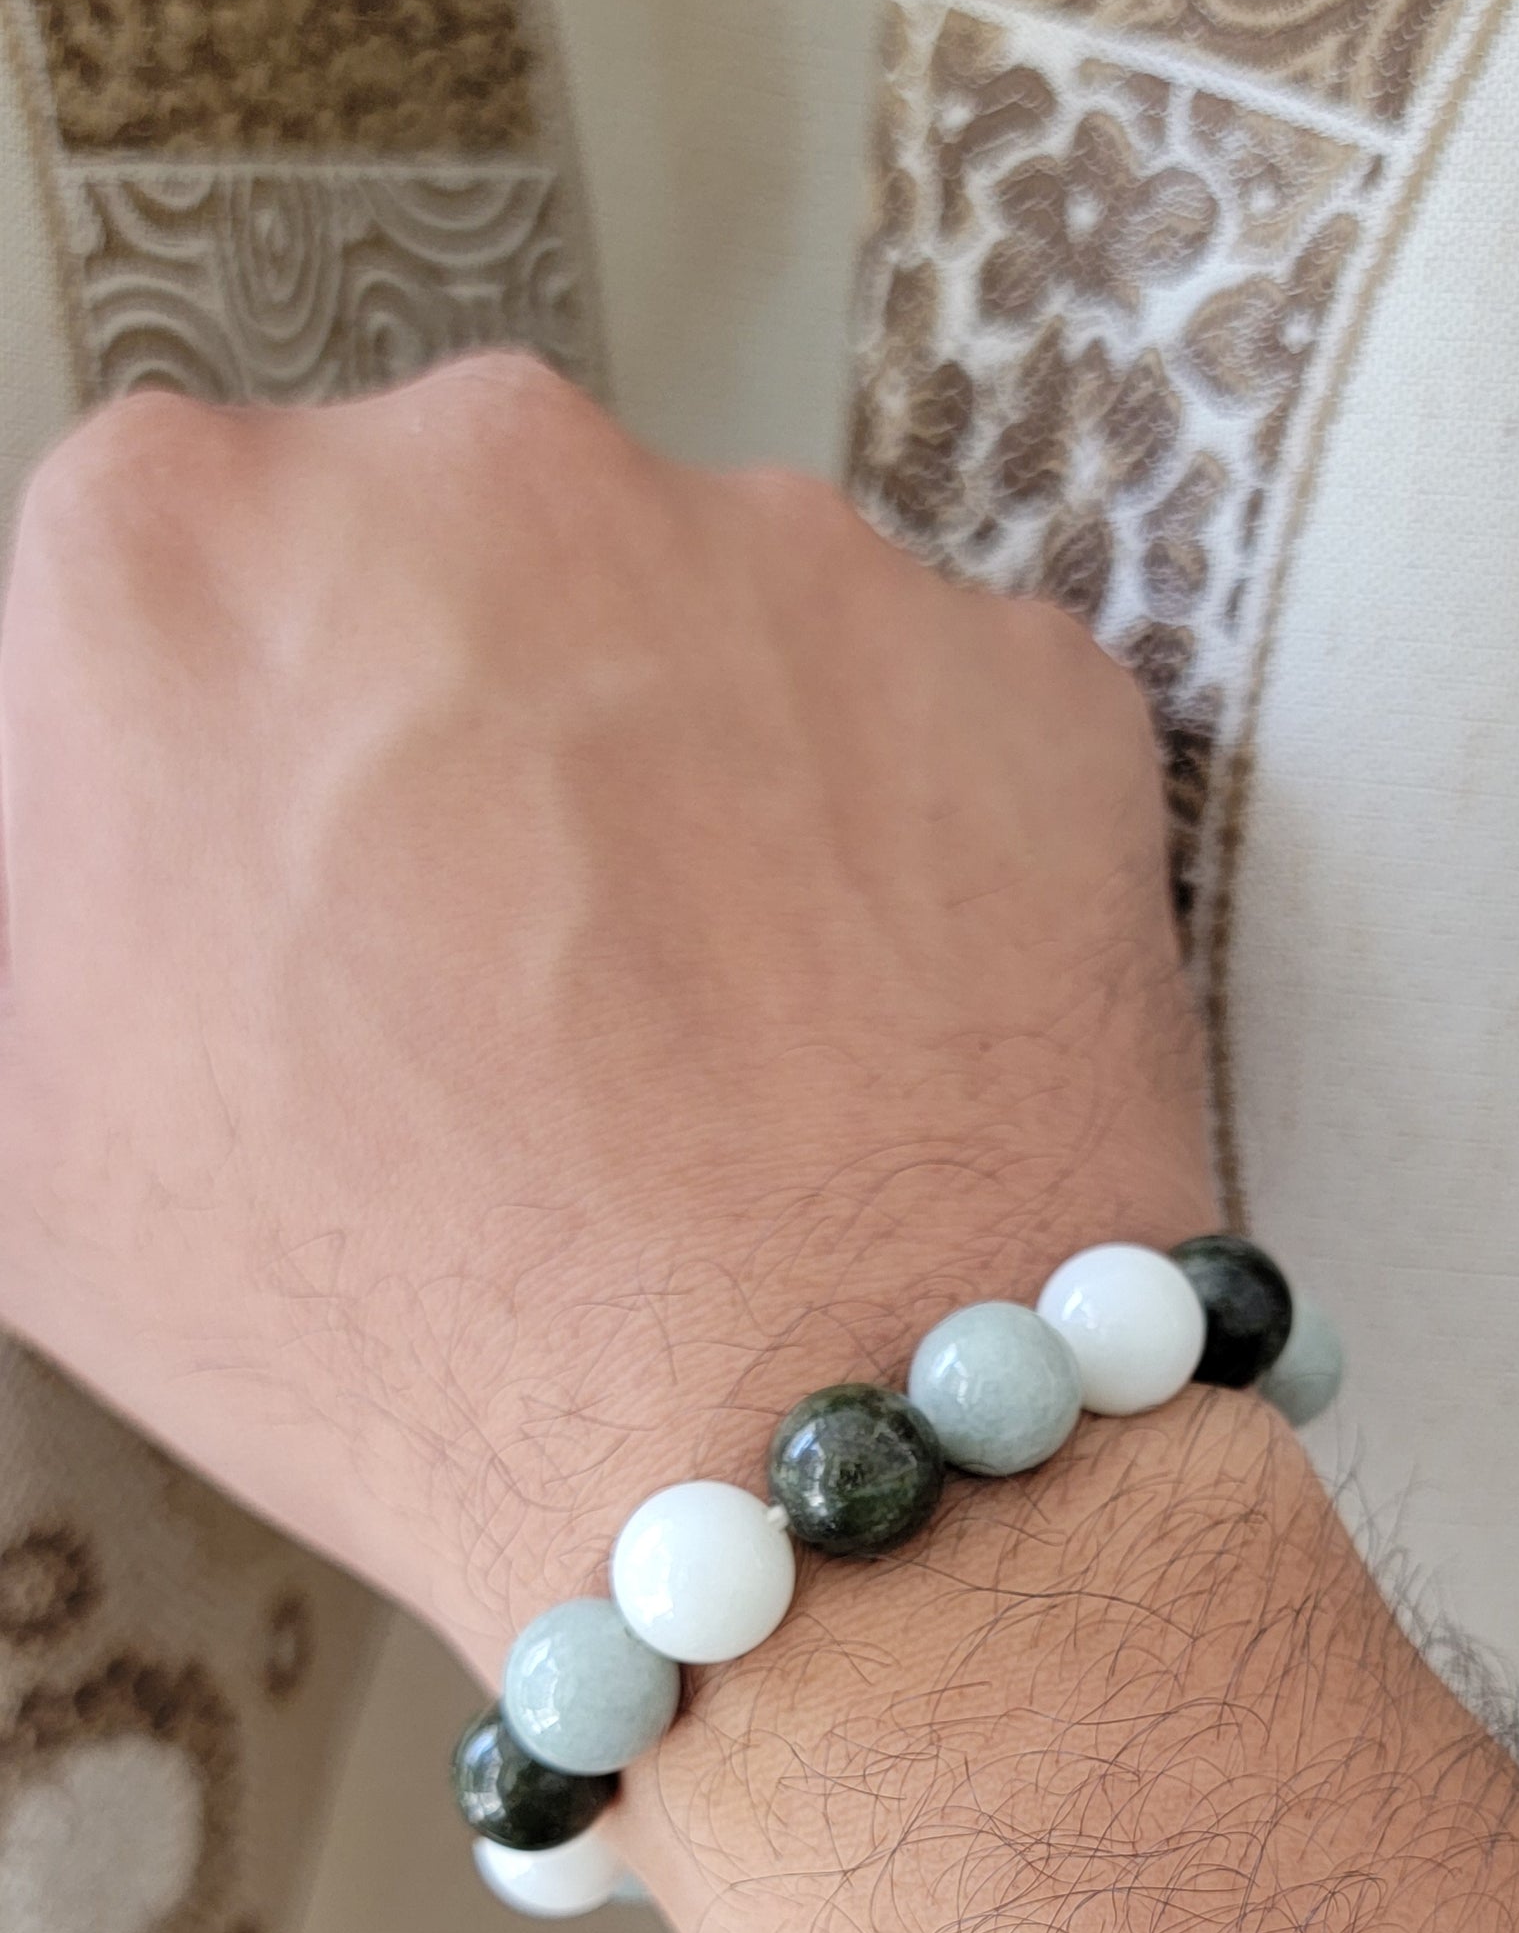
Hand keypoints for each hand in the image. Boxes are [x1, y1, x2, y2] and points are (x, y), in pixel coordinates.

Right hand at [0, 354, 1210, 1668]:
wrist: (786, 1463)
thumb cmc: (391, 1323)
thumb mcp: (36, 1138)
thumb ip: (47, 906)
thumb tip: (111, 846)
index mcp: (176, 547)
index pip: (184, 590)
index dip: (241, 769)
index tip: (298, 909)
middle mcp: (480, 469)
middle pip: (451, 570)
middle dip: (468, 739)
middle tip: (506, 991)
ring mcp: (779, 548)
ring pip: (704, 637)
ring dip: (692, 787)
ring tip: (701, 1050)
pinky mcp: (1007, 661)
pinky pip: (926, 727)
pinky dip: (901, 852)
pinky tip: (856, 1037)